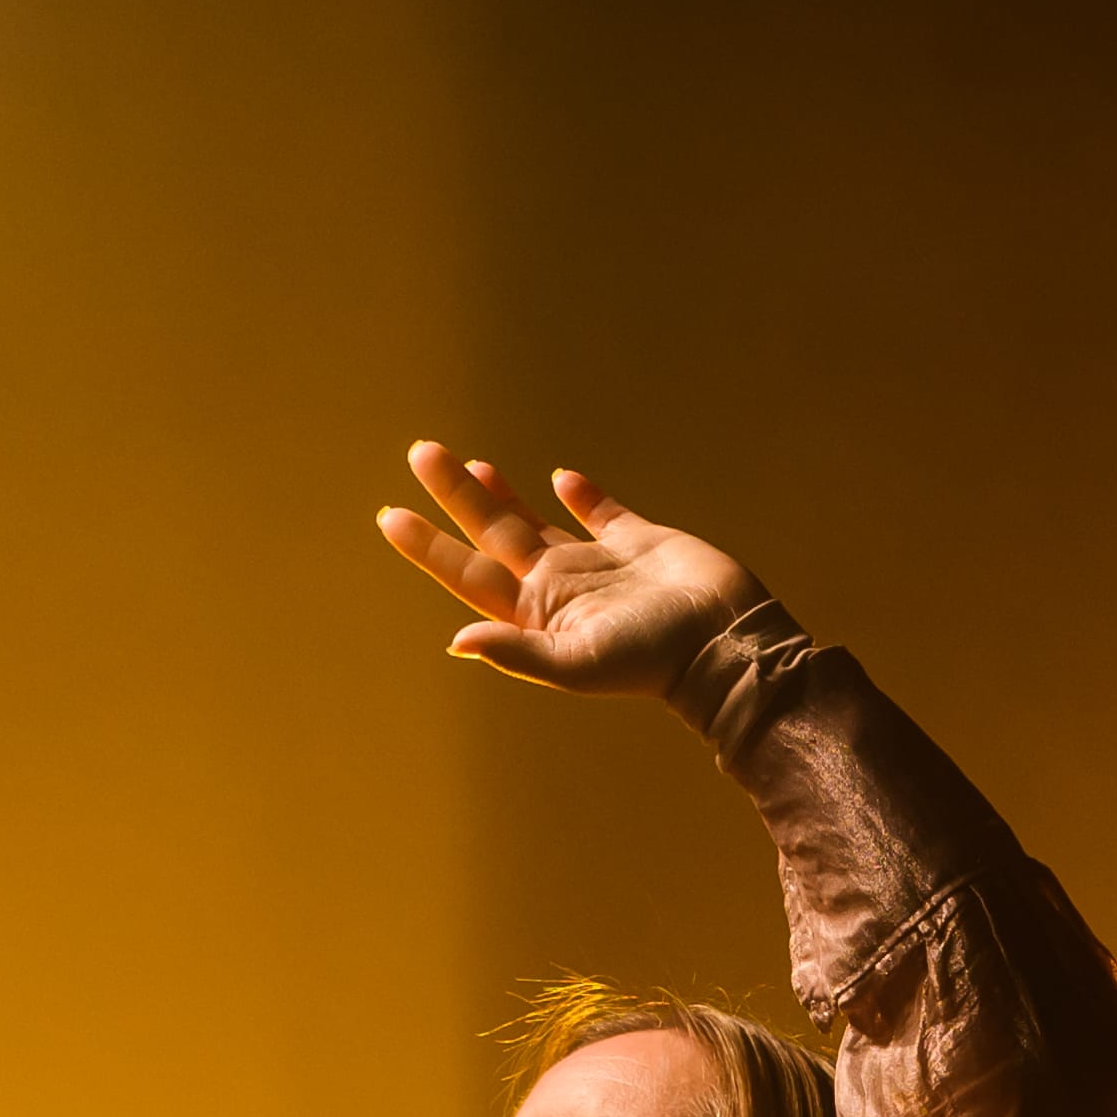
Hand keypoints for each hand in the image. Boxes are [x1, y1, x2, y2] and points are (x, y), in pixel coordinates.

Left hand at [381, 445, 759, 700]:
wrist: (725, 642)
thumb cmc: (652, 659)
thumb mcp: (578, 664)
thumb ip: (518, 652)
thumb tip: (455, 642)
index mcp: (538, 612)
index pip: (468, 573)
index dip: (430, 547)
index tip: (390, 516)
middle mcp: (560, 585)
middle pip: (492, 533)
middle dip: (456, 496)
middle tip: (421, 452)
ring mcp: (598, 563)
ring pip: (535, 520)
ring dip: (501, 493)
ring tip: (469, 462)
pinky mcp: (640, 542)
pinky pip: (602, 513)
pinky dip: (582, 495)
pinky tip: (560, 478)